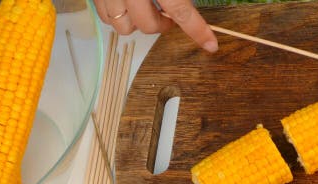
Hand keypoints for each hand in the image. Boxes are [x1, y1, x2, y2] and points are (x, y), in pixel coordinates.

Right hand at [92, 0, 218, 51]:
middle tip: (167, 16)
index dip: (198, 29)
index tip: (211, 44)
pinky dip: (117, 16)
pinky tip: (125, 5)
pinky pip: (106, 17)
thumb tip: (185, 7)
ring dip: (137, 23)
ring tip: (143, 8)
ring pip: (124, 27)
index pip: (181, 11)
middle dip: (160, 25)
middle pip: (148, 25)